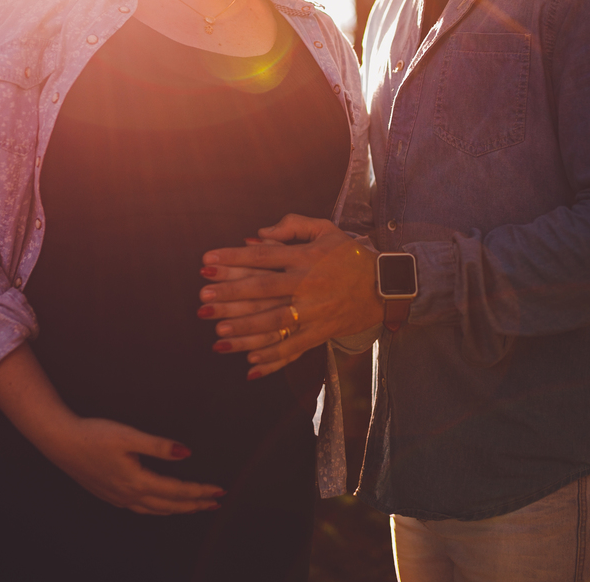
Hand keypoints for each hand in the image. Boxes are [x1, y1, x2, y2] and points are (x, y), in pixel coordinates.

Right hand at [40, 415, 225, 515]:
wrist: (60, 441)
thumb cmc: (93, 435)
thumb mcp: (129, 435)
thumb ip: (159, 446)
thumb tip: (186, 453)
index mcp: (137, 481)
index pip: (177, 490)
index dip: (200, 491)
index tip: (219, 491)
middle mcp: (128, 494)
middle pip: (170, 505)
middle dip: (195, 504)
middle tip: (216, 503)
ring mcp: (118, 497)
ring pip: (155, 509)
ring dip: (178, 509)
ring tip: (195, 506)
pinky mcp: (109, 494)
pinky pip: (141, 508)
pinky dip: (158, 508)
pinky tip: (160, 504)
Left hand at [199, 214, 383, 378]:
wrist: (386, 286)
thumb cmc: (350, 255)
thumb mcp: (325, 230)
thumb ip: (292, 226)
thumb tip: (257, 235)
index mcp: (306, 257)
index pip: (263, 256)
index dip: (233, 258)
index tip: (206, 262)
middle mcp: (308, 284)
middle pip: (264, 290)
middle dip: (231, 296)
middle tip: (203, 301)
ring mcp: (315, 311)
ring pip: (275, 322)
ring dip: (245, 330)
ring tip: (218, 334)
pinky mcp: (322, 332)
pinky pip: (294, 347)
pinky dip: (273, 357)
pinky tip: (249, 363)